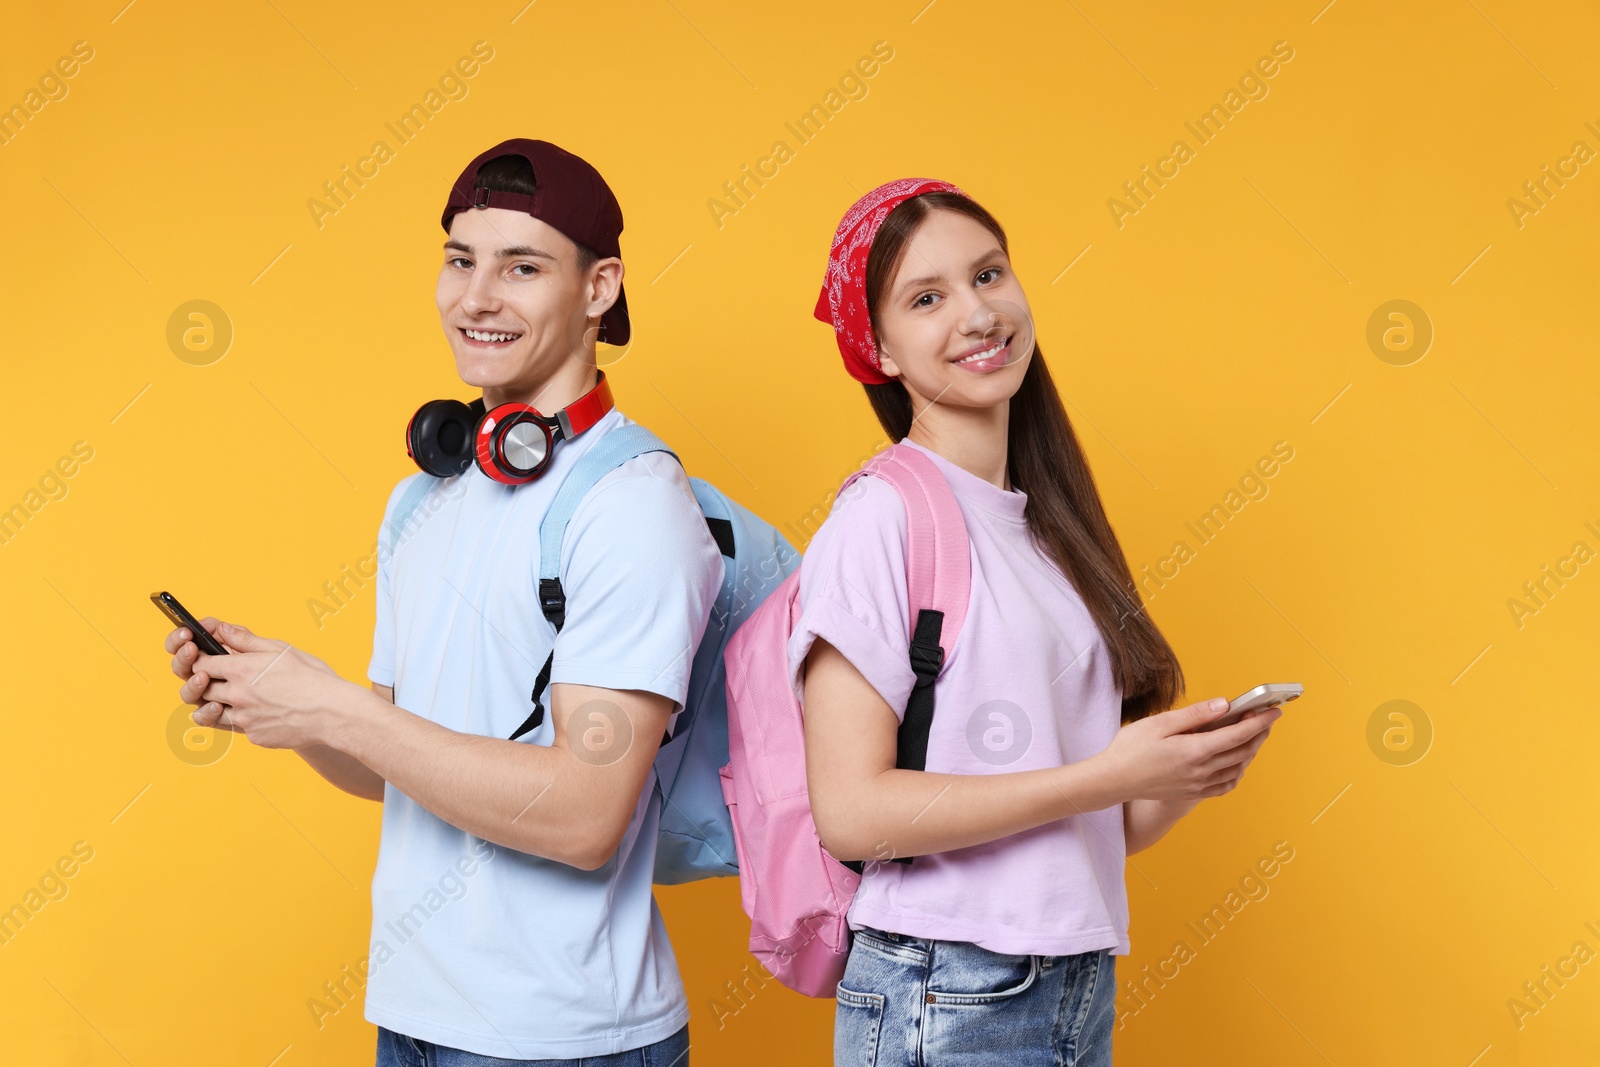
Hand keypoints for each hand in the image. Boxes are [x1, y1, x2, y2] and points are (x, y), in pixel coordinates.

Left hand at [176, 621, 349, 749]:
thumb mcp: (281, 650)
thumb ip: (246, 640)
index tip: (208, 662)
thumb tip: (221, 629)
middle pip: (203, 690)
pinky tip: (263, 713)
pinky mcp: (254, 736)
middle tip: (220, 679)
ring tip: (237, 698)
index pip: (201, 665)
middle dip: (207, 683)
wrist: (333, 713)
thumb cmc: (312, 678)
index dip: (201, 662)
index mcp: (242, 669)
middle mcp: (237, 695)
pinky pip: (238, 728)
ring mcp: (244, 719)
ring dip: (219, 704)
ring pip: (214, 712)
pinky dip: (245, 720)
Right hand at [1094, 697, 1279, 805]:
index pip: (1238, 734)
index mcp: (1194, 751)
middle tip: (1267, 718)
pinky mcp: (1193, 793)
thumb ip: (1195, 715)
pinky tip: (1237, 762)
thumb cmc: (1131, 748)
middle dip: (1259, 733)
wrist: (1113, 780)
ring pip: (1237, 768)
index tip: (1274, 711)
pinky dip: (1237, 772)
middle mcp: (1201, 771)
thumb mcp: (1160, 723)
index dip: (1259, 721)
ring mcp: (1198, 785)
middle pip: (1243, 751)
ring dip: (1251, 751)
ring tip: (1254, 735)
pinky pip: (1225, 785)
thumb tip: (1223, 705)